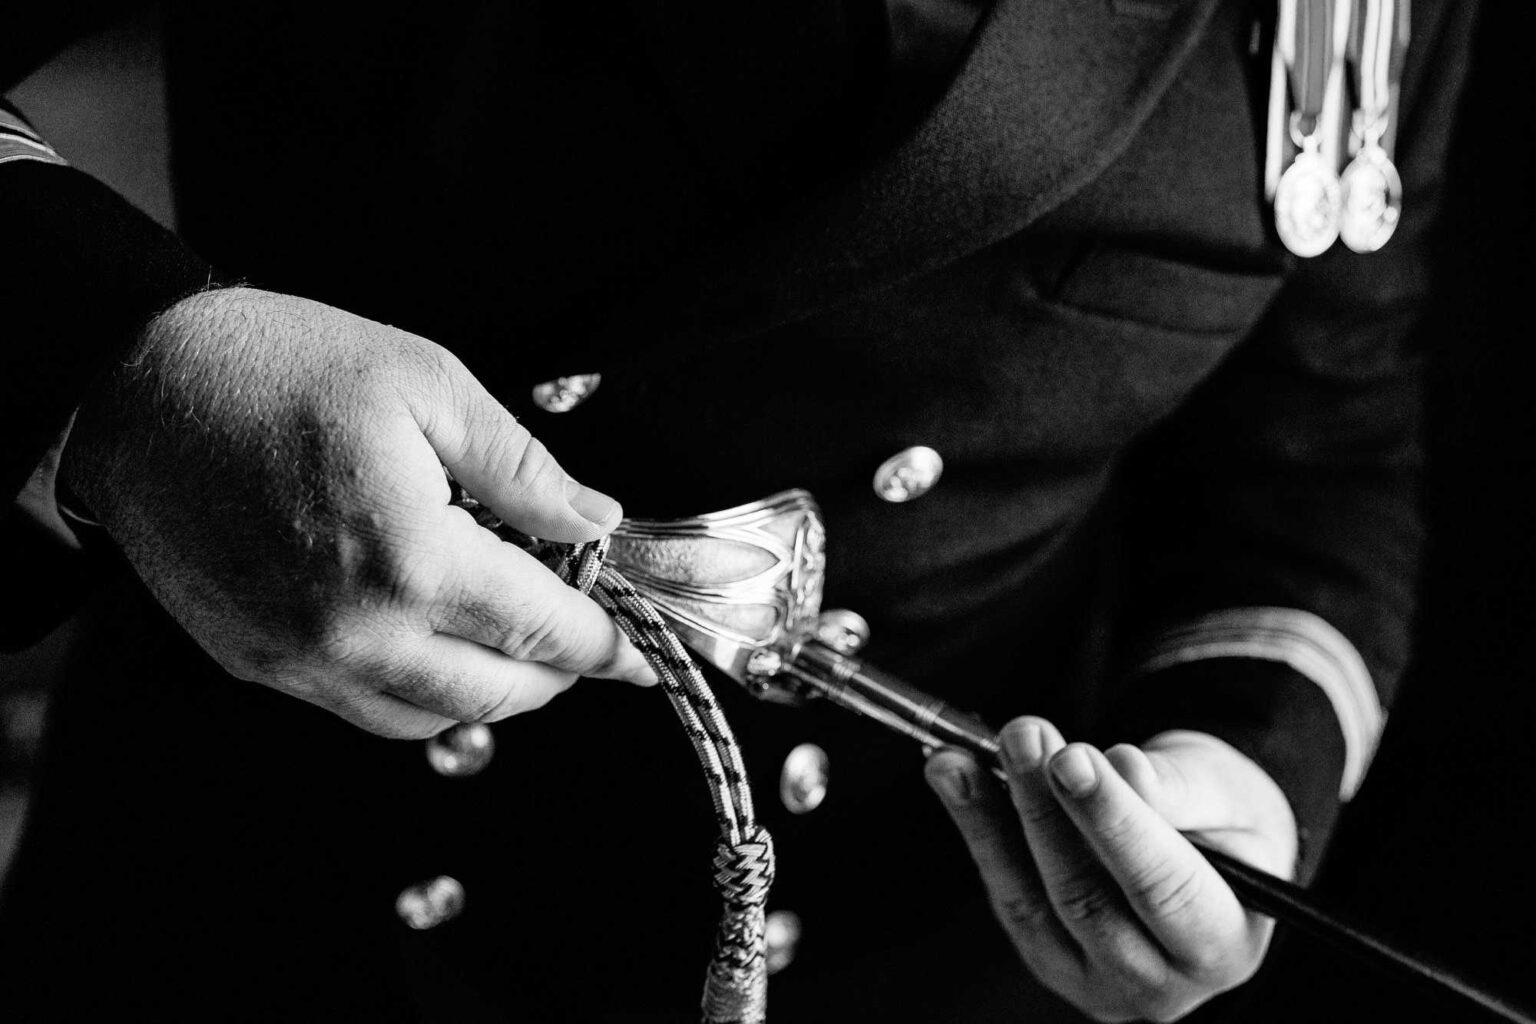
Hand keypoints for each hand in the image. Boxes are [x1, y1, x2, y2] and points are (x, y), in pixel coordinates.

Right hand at [61, 287, 653, 736]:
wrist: (135, 389)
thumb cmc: (274, 371)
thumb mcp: (426, 385)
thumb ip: (524, 469)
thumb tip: (594, 522)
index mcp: (410, 556)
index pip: (542, 630)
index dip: (606, 646)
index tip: (638, 654)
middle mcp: (355, 630)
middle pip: (497, 695)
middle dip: (556, 674)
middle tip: (582, 636)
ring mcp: (300, 657)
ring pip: (431, 719)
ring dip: (490, 691)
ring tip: (511, 635)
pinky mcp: (259, 663)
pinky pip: (364, 709)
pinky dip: (420, 693)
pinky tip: (435, 639)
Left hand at [925, 719, 1297, 1021]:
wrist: (1203, 842)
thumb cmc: (1225, 818)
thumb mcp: (1227, 793)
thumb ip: (1181, 789)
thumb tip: (1124, 770)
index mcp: (1223, 948)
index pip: (1165, 891)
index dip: (1114, 823)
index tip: (1071, 760)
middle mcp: (1158, 983)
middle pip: (1086, 902)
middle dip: (1044, 811)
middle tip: (1021, 736)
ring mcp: (1093, 978)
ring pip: (1029, 902)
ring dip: (989, 819)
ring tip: (960, 756)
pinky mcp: (1045, 953)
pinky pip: (1004, 892)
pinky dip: (975, 827)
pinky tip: (952, 771)